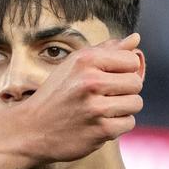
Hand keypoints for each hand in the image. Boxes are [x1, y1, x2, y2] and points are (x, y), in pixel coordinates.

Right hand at [17, 33, 143, 162]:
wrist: (31, 130)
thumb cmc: (56, 94)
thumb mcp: (75, 65)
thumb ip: (107, 50)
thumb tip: (136, 38)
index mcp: (85, 60)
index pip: (131, 60)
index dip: (124, 71)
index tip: (109, 78)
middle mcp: (90, 81)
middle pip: (136, 82)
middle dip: (125, 91)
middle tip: (105, 97)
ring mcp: (96, 107)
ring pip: (136, 103)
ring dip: (123, 109)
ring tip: (102, 110)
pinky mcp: (100, 130)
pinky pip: (129, 123)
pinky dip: (117, 125)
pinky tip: (99, 123)